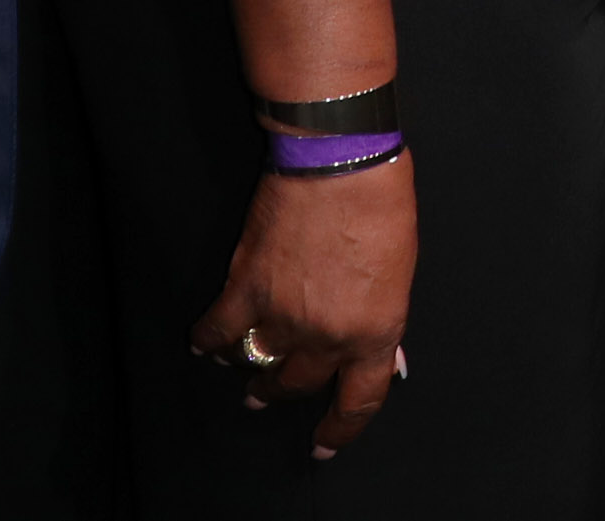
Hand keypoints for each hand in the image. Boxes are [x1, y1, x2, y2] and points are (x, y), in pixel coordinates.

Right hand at [191, 158, 414, 456]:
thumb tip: (381, 351)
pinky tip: (205, 345)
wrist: (342, 161)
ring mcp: (285, 316)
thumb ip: (382, 318)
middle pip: (300, 383)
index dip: (340, 429)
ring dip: (247, 368)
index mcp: (376, 333)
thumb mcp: (400, 273)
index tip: (325, 442)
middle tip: (268, 395)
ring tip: (239, 368)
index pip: (358, 401)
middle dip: (283, 391)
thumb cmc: (382, 204)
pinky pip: (220, 330)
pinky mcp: (247, 288)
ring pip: (258, 362)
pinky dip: (209, 340)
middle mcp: (329, 336)